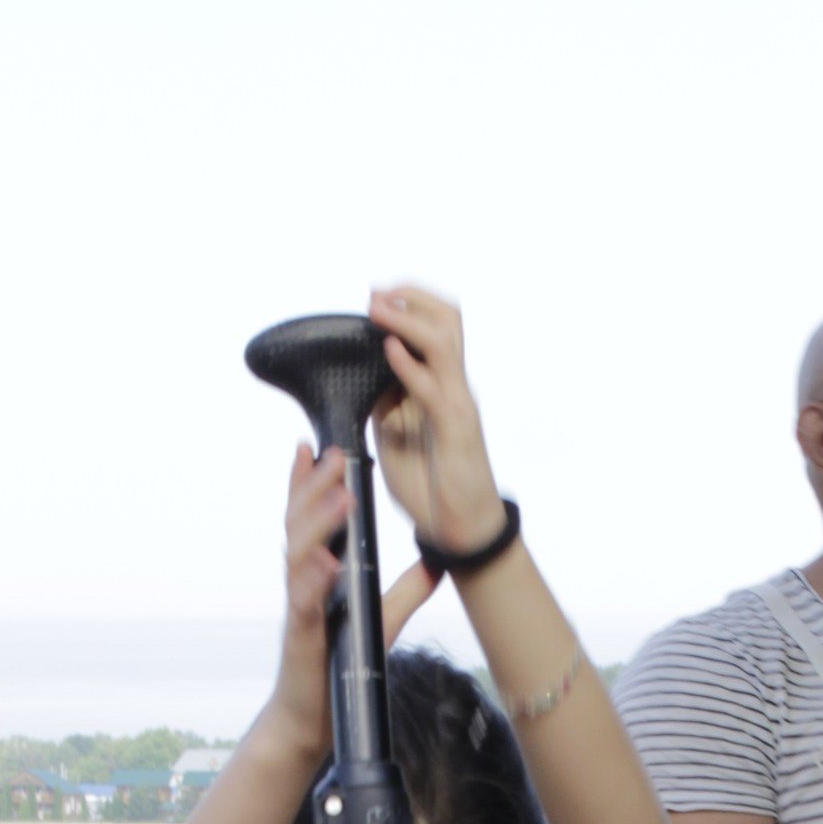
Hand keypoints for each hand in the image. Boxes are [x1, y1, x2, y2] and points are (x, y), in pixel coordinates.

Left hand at [369, 285, 505, 558]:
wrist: (460, 530)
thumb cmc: (431, 486)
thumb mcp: (394, 437)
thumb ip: (384, 405)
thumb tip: (362, 380)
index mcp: (440, 386)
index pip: (435, 326)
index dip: (407, 304)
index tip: (374, 297)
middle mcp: (453, 387)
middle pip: (448, 320)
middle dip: (411, 297)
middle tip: (375, 293)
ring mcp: (458, 404)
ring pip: (443, 342)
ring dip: (407, 320)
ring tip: (378, 308)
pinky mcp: (457, 429)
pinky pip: (434, 388)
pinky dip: (410, 366)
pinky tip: (389, 351)